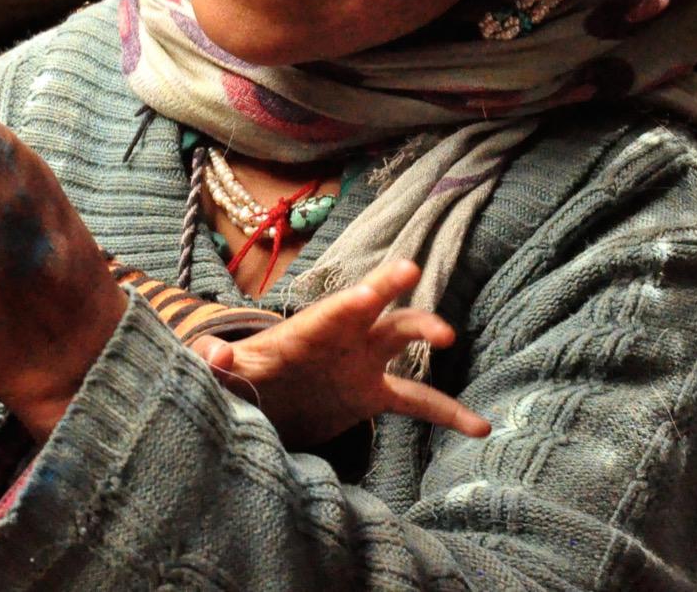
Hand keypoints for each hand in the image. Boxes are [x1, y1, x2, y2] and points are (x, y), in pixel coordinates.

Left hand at [190, 259, 492, 448]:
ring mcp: (360, 362)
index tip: (366, 293)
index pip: (325, 316)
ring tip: (449, 336)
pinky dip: (447, 413)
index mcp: (302, 334)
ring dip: (421, 332)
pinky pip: (417, 401)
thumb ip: (218, 363)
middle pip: (367, 307)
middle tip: (408, 269)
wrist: (261, 405)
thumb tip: (216, 355)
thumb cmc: (241, 381)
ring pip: (399, 339)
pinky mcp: (372, 395)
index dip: (344, 305)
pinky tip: (480, 427)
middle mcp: (338, 339)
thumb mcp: (227, 374)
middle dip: (384, 287)